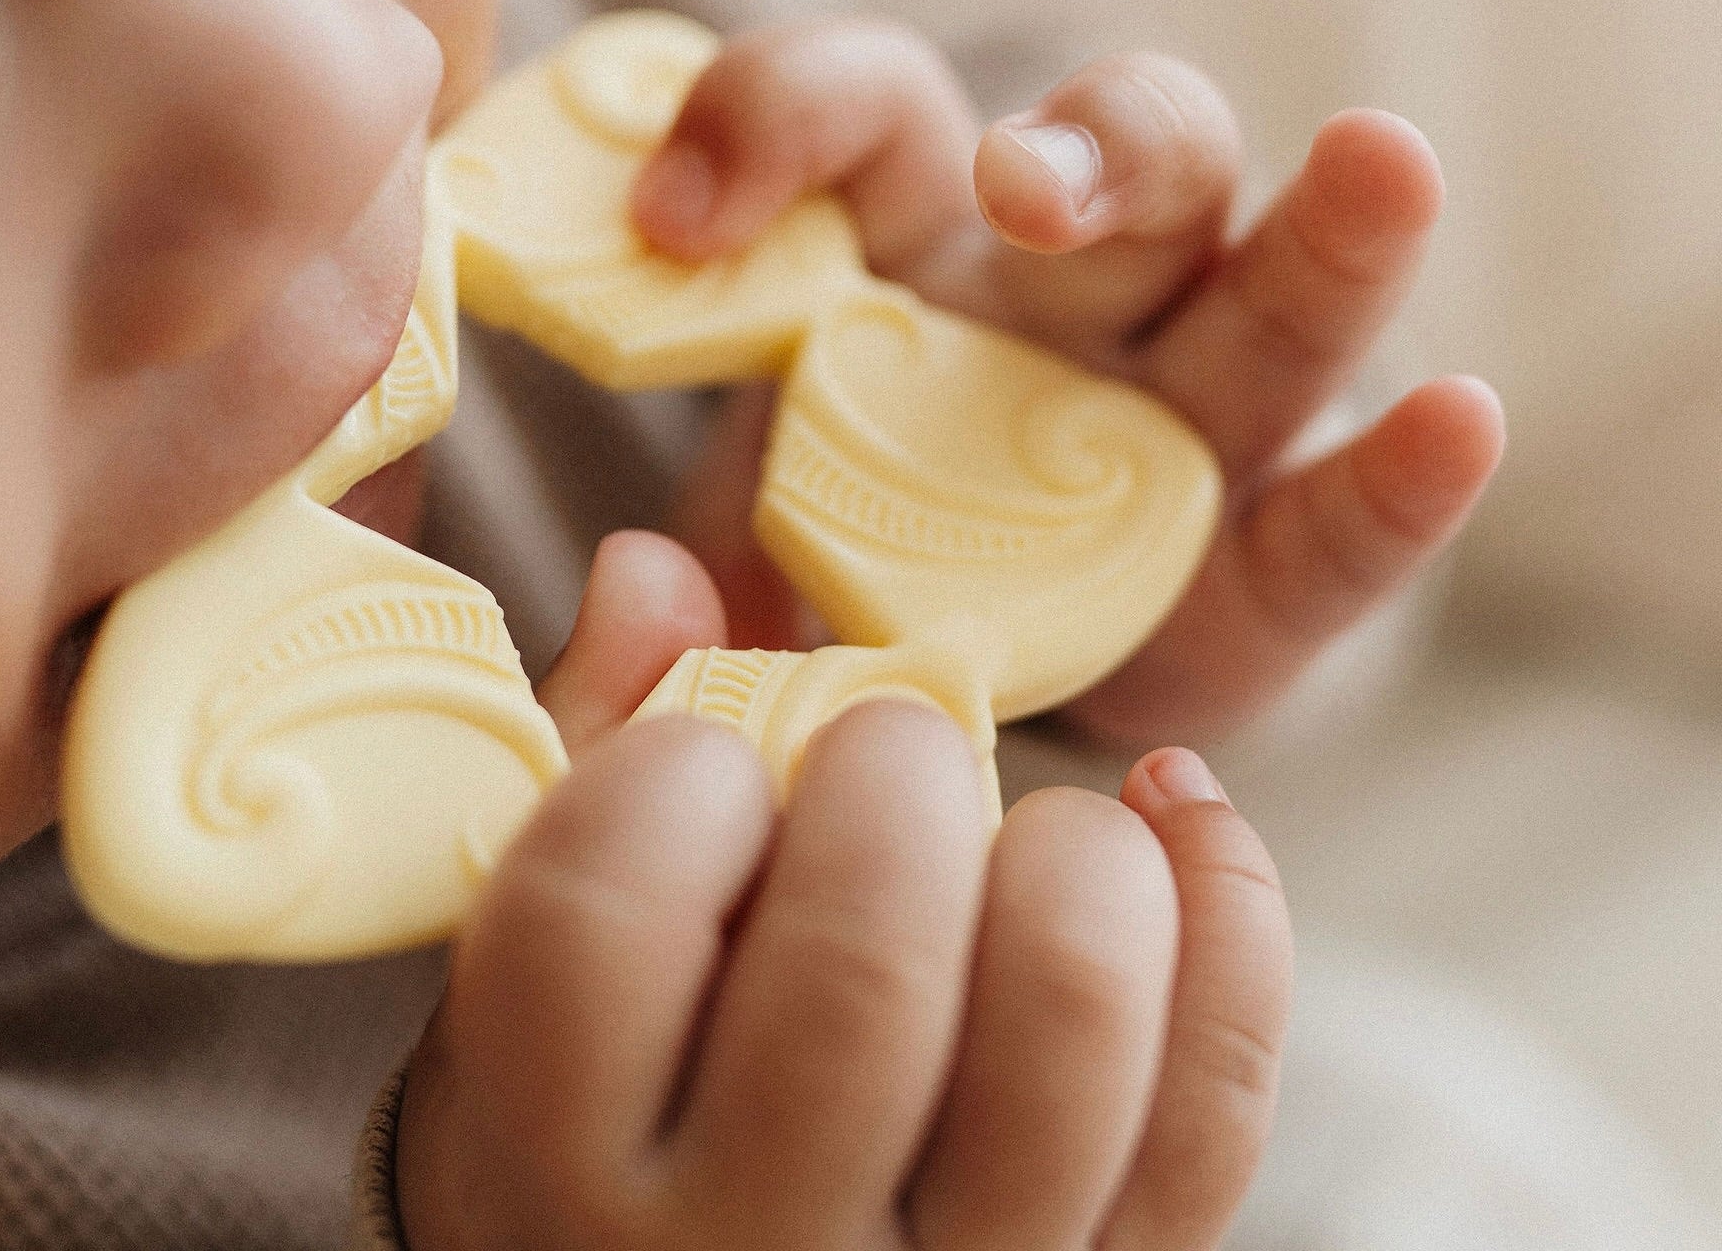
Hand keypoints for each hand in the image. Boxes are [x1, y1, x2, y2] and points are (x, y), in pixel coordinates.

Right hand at [400, 531, 1291, 1250]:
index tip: (703, 762)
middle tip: (881, 752)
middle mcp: (755, 1250)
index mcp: (566, 1151)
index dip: (672, 779)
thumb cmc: (591, 1096)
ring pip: (1069, 1021)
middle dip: (894, 777)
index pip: (604, 918)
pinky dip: (1225, 905)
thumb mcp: (526, 943)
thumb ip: (593, 741)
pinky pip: (1218, 1095)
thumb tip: (656, 569)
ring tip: (1017, 820)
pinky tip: (1168, 812)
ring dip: (1071, 850)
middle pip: (865, 969)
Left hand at [629, 19, 1505, 745]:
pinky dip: (1399, 475)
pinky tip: (1454, 425)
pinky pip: (1337, 513)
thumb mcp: (722, 538)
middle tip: (1025, 186)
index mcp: (915, 242)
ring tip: (1379, 161)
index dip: (773, 123)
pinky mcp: (1269, 553)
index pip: (867, 114)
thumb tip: (637, 584)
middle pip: (1122, 155)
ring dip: (1326, 228)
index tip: (674, 221)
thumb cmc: (829, 551)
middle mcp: (1069, 291)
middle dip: (1092, 145)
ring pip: (1270, 282)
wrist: (953, 664)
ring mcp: (1188, 406)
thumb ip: (661, 573)